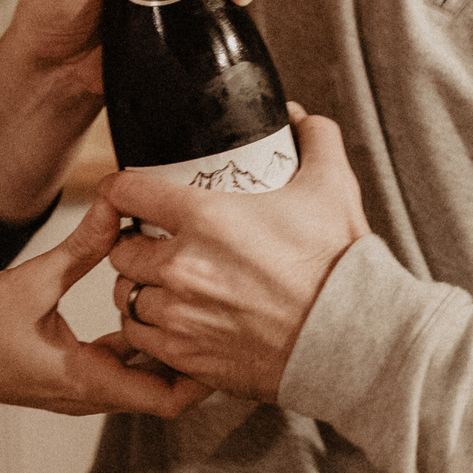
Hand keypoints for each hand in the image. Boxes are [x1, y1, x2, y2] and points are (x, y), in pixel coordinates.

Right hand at [0, 200, 209, 417]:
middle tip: (214, 311)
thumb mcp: (30, 282)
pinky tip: (136, 298)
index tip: (223, 337)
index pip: (168, 401)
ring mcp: (75, 385)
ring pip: (137, 374)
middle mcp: (87, 392)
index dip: (204, 377)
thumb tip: (116, 207)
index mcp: (86, 381)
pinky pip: (113, 362)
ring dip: (159, 342)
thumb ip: (81, 247)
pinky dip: (130, 338)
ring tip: (182, 297)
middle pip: (161, 388)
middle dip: (190, 354)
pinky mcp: (63, 372)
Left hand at [105, 108, 370, 402]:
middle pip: (121, 249)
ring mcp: (181, 315)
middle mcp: (183, 267)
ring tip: (160, 284)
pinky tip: (168, 321)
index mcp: (207, 218)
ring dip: (139, 287)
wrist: (352, 339)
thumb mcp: (332, 187)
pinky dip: (148, 328)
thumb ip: (314, 138)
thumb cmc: (339, 267)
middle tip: (154, 244)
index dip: (121, 188)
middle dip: (133, 244)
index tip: (124, 192)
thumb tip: (296, 117)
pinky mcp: (187, 355)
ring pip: (126, 295)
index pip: (127, 191)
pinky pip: (140, 337)